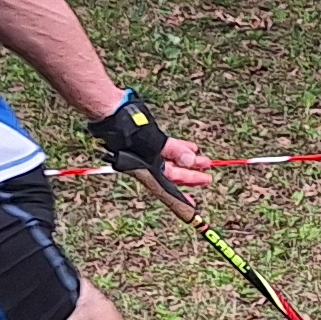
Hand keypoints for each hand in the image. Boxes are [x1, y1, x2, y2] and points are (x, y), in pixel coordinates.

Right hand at [85, 93, 208, 188]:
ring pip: (172, 161)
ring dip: (188, 161)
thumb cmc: (128, 131)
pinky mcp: (149, 142)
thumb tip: (191, 160)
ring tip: (203, 161)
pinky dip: (180, 149)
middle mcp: (147, 165)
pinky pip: (168, 149)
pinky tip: (191, 148)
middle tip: (207, 178)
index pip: (167, 187)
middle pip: (173, 175)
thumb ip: (174, 151)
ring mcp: (147, 154)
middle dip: (190, 176)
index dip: (181, 197)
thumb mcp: (155, 143)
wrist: (113, 115)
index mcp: (146, 171)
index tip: (193, 204)